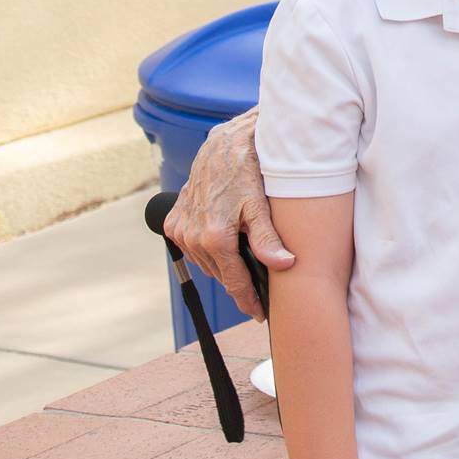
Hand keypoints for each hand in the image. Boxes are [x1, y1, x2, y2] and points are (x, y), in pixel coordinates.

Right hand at [162, 107, 292, 317]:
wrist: (223, 144)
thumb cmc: (247, 171)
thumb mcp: (262, 205)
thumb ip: (269, 239)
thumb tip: (285, 265)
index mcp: (215, 237)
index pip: (234, 281)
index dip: (248, 300)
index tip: (260, 314)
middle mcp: (192, 237)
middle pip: (220, 274)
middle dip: (239, 281)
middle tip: (259, 289)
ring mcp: (179, 230)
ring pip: (206, 263)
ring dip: (223, 266)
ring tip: (244, 266)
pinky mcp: (173, 222)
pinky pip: (192, 248)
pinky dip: (207, 251)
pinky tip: (222, 245)